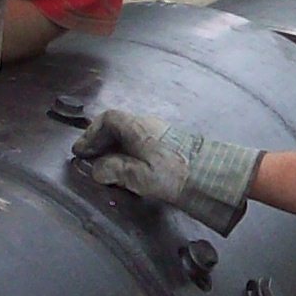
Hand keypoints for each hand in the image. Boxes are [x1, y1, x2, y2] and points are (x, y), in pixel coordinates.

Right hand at [70, 108, 261, 235]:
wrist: (213, 175)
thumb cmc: (175, 174)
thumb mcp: (139, 176)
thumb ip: (114, 171)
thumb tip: (97, 169)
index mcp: (138, 127)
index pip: (108, 119)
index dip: (91, 134)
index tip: (81, 150)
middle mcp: (148, 125)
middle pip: (118, 126)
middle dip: (101, 141)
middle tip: (90, 158)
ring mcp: (161, 133)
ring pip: (130, 135)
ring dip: (115, 148)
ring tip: (106, 166)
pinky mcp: (171, 145)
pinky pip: (141, 143)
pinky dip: (128, 152)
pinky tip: (129, 168)